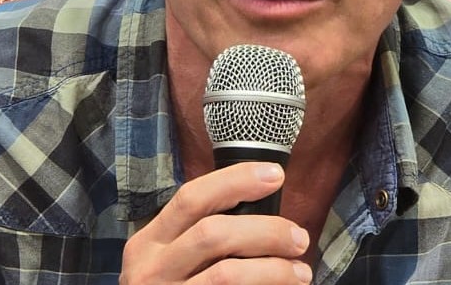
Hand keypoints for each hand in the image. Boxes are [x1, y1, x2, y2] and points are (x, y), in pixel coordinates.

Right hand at [120, 162, 312, 283]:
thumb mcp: (173, 256)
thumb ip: (203, 232)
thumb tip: (262, 202)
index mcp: (150, 242)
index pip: (192, 197)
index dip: (236, 181)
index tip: (275, 176)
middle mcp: (151, 269)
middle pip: (213, 234)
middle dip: (265, 231)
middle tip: (299, 238)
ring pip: (226, 275)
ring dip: (273, 269)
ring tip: (300, 273)